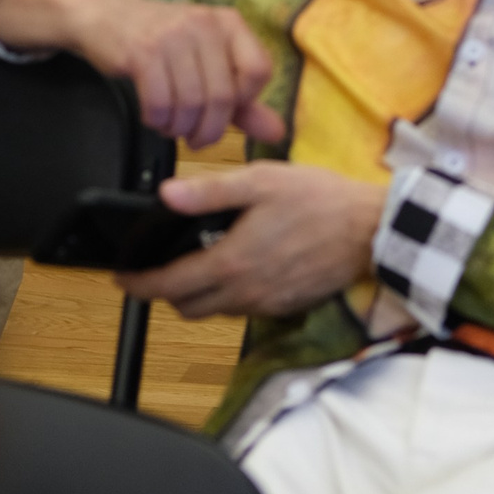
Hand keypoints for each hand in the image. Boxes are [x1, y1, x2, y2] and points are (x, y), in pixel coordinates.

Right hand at [0, 0, 285, 148]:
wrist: (104, 16)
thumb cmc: (161, 43)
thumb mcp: (206, 63)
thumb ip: (243, 102)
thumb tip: (278, 133)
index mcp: (228, 23)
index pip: (259, 70)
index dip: (243, 101)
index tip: (223, 111)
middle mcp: (205, 24)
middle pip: (224, 96)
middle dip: (209, 129)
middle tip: (194, 138)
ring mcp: (173, 36)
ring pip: (192, 104)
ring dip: (180, 128)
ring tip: (171, 125)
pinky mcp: (143, 52)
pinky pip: (161, 103)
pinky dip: (158, 120)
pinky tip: (153, 116)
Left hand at [116, 162, 381, 318]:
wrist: (371, 231)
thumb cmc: (319, 200)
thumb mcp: (261, 182)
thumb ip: (210, 191)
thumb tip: (166, 195)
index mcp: (231, 263)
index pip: (169, 286)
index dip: (139, 284)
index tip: (122, 278)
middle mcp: (245, 294)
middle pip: (187, 308)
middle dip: (166, 291)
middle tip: (160, 266)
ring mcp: (267, 305)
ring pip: (216, 311)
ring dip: (199, 293)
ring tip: (200, 260)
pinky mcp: (287, 307)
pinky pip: (244, 309)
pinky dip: (230, 295)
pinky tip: (240, 265)